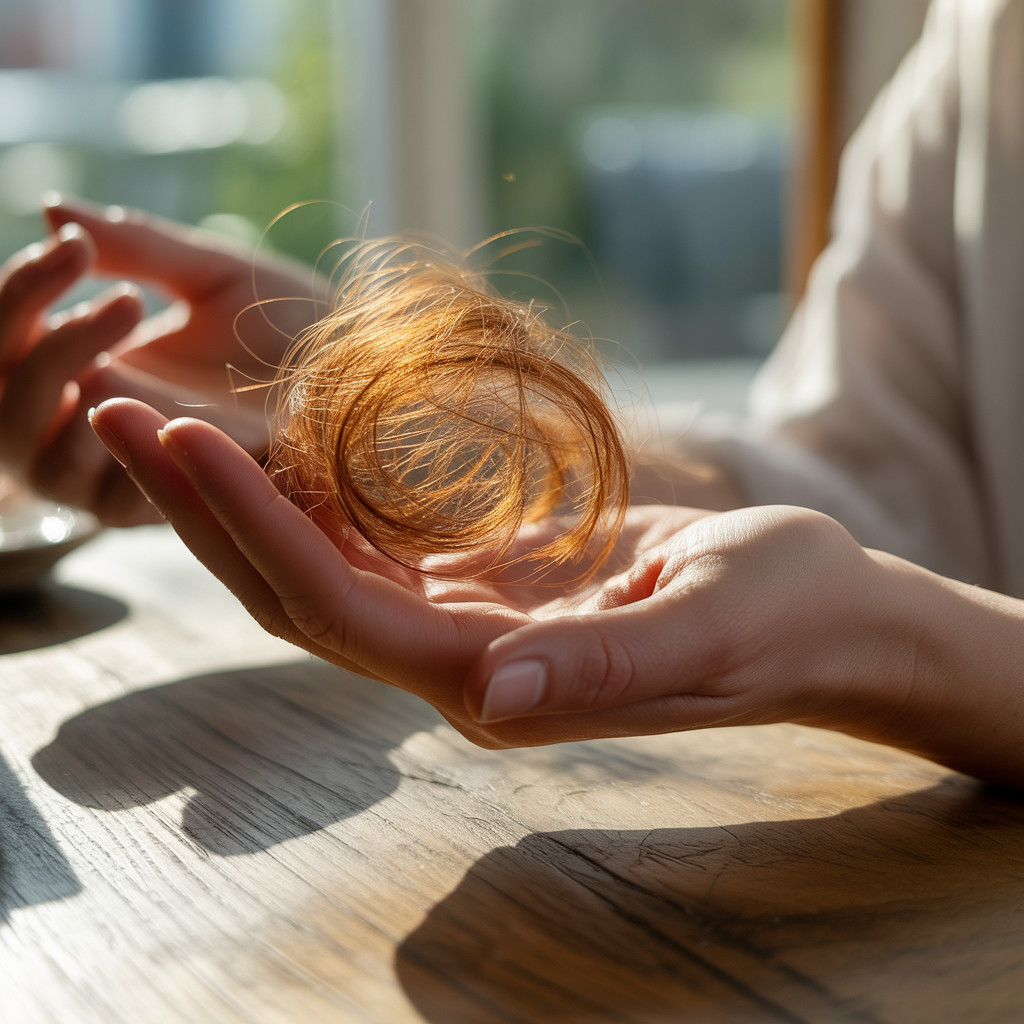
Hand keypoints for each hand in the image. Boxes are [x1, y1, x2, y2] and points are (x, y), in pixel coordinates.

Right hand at [0, 195, 324, 522]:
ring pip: (24, 447)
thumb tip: (51, 206)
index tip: (69, 242)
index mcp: (96, 367)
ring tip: (124, 304)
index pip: (7, 344)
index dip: (16, 293)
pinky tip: (130, 374)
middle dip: (18, 321)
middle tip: (83, 260)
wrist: (368, 375)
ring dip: (53, 366)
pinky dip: (98, 427)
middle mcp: (99, 427)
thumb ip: (134, 246)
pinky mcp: (169, 505)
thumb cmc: (295, 328)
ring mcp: (129, 472)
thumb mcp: (210, 274)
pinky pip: (93, 487)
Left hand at [91, 396, 970, 761]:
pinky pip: (377, 546)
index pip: (343, 611)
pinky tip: (272, 445)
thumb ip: (607, 667)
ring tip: (170, 418)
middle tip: (127, 412)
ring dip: (246, 499)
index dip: (256, 529)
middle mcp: (463, 665)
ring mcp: (470, 627)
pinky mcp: (488, 588)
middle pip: (305, 593)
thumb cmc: (778, 613)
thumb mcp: (710, 629)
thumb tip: (495, 694)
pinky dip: (316, 495)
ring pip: (327, 568)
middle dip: (210, 511)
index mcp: (502, 684)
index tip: (181, 439)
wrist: (810, 611)